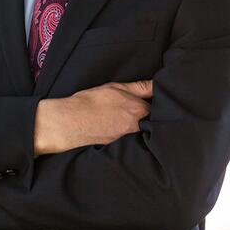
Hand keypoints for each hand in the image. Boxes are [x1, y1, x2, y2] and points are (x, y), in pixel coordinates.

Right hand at [34, 79, 152, 155]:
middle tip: (138, 107)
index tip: (154, 99)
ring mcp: (127, 138)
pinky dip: (123, 130)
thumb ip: (139, 87)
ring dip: (135, 123)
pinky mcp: (116, 145)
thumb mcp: (116, 87)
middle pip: (150, 121)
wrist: (70, 122)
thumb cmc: (91, 102)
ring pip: (139, 129)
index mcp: (140, 111)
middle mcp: (137, 127)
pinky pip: (127, 137)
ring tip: (121, 115)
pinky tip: (113, 124)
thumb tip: (156, 85)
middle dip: (147, 115)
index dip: (157, 102)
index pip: (158, 107)